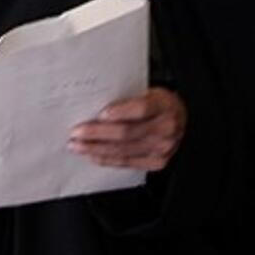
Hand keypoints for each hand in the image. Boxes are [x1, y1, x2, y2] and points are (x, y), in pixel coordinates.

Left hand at [68, 87, 186, 171]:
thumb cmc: (157, 103)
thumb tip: (93, 106)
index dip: (120, 112)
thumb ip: (127, 98)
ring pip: (124, 151)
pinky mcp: (157, 162)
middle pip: (127, 133)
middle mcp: (166, 128)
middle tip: (76, 132)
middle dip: (97, 134)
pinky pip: (127, 163)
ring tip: (78, 146)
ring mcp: (163, 148)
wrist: (178, 118)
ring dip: (96, 149)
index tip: (99, 114)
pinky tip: (93, 155)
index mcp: (164, 105)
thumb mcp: (148, 91)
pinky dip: (107, 159)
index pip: (141, 109)